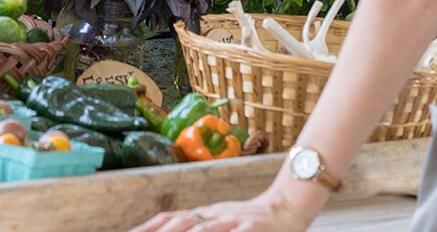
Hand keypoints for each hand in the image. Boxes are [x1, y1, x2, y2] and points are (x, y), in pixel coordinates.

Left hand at [129, 192, 311, 231]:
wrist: (287, 208)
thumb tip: (170, 227)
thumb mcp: (221, 221)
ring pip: (205, 230)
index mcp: (205, 213)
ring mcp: (234, 220)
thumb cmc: (249, 222)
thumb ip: (199, 226)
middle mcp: (215, 214)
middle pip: (182, 223)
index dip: (149, 227)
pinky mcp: (253, 227)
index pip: (171, 218)